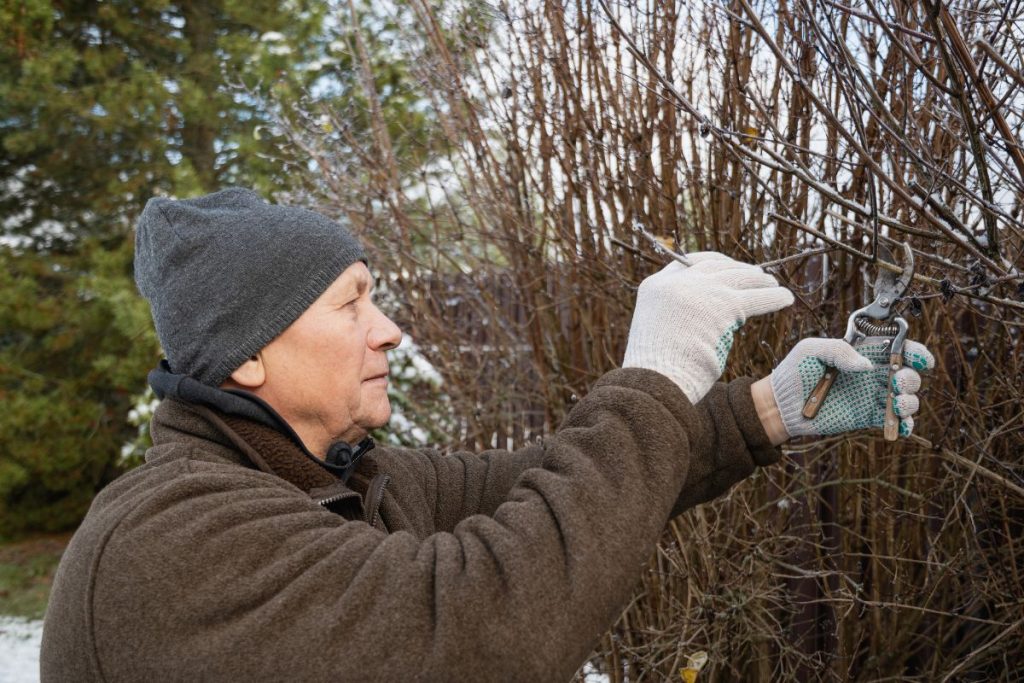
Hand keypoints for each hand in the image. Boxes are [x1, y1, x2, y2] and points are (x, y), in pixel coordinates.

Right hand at [623, 252, 793, 402]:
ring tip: (773, 285)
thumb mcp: (655, 330)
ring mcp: (700, 290)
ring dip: (759, 280)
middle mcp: (677, 282)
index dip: (710, 263)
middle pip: (715, 265)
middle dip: (737, 269)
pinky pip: (757, 297)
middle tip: (755, 275)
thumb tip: (703, 318)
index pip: (685, 263)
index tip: (724, 265)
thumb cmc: (655, 369)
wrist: (655, 379)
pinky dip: (773, 297)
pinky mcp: (724, 304)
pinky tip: (785, 299)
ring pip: (739, 276)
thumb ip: (674, 316)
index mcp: (653, 286)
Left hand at [767, 336, 934, 438]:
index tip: (922, 359)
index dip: (915, 352)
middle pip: (907, 374)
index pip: (898, 349)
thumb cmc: (795, 372)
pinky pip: (893, 422)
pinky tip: (900, 424)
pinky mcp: (867, 417)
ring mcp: (871, 397)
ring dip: (910, 401)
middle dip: (910, 378)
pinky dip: (904, 425)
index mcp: (863, 353)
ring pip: (906, 399)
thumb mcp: (812, 350)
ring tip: (896, 403)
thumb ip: (840, 351)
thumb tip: (867, 366)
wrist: (781, 404)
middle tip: (896, 382)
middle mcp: (872, 374)